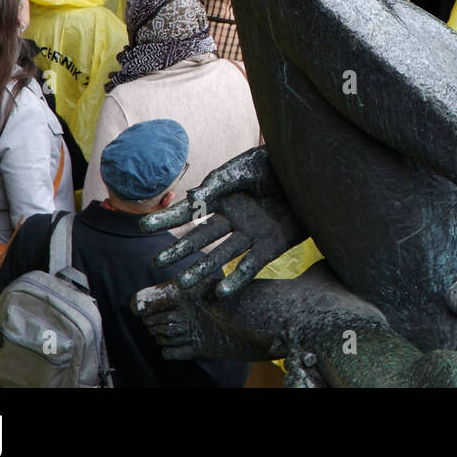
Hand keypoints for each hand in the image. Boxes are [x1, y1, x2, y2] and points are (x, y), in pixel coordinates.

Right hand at [141, 147, 295, 298]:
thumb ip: (219, 184)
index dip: (167, 219)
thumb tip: (192, 199)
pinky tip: (220, 291)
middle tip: (156, 263)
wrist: (313, 175)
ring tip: (182, 283)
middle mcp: (233, 218)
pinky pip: (250, 265)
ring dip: (201, 269)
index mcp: (223, 198)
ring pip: (220, 255)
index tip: (143, 226)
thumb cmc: (276, 165)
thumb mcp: (245, 168)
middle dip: (179, 250)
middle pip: (200, 238)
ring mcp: (251, 234)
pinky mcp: (271, 246)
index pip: (190, 211)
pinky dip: (235, 278)